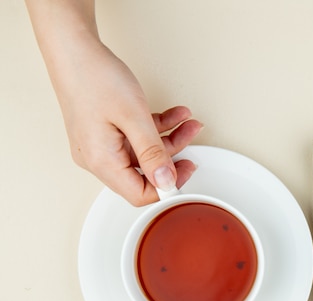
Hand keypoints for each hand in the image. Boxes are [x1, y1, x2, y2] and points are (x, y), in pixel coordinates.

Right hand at [55, 41, 202, 204]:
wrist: (72, 47)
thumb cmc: (94, 76)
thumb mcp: (133, 117)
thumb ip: (153, 153)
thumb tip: (167, 182)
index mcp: (101, 161)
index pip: (139, 194)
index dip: (167, 186)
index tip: (187, 170)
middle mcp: (98, 158)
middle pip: (144, 173)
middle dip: (173, 157)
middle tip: (193, 143)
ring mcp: (101, 145)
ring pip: (144, 153)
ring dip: (169, 139)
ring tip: (188, 123)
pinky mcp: (105, 132)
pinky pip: (136, 138)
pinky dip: (156, 128)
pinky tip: (174, 115)